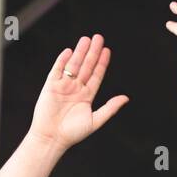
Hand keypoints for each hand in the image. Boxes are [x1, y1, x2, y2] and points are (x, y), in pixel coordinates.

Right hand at [28, 34, 129, 150]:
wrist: (51, 138)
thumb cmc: (73, 133)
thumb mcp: (96, 120)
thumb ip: (110, 108)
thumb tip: (125, 98)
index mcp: (87, 96)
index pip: (96, 75)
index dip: (102, 63)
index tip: (107, 50)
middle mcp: (75, 89)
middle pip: (86, 66)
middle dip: (92, 52)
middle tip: (98, 38)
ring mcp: (63, 86)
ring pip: (73, 65)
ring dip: (79, 52)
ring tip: (86, 39)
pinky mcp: (51, 86)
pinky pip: (57, 70)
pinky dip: (62, 60)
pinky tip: (69, 51)